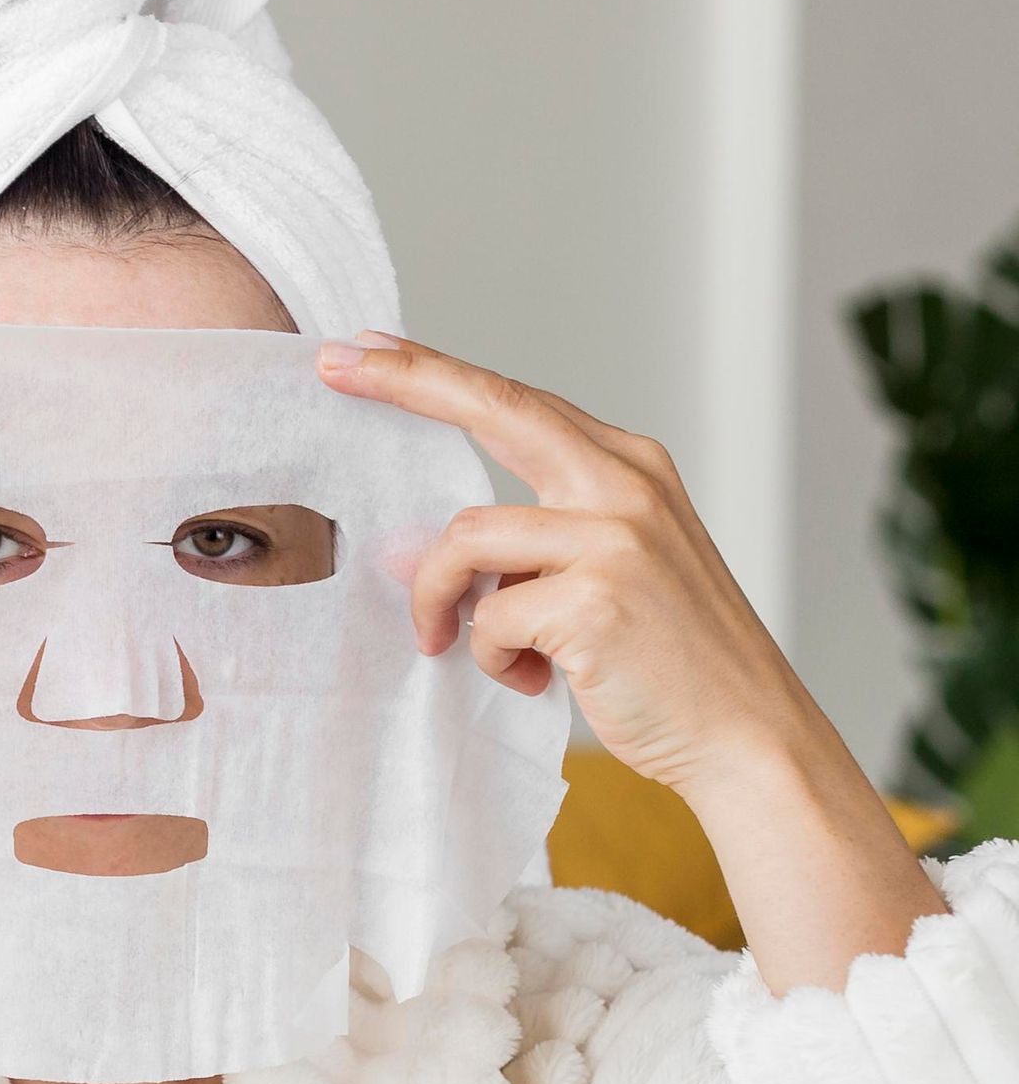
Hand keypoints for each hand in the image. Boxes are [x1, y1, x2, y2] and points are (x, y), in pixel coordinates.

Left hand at [317, 328, 944, 990]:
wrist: (750, 736)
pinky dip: (491, 657)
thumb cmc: (669, 662)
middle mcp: (626, 485)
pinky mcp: (596, 598)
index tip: (365, 347)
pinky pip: (489, 619)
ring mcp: (615, 537)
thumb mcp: (603, 576)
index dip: (435, 373)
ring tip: (460, 645)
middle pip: (495, 409)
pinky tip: (534, 680)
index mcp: (630, 468)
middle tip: (332, 364)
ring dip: (442, 601)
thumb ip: (521, 549)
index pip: (516, 402)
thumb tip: (410, 550)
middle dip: (406, 382)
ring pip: (467, 540)